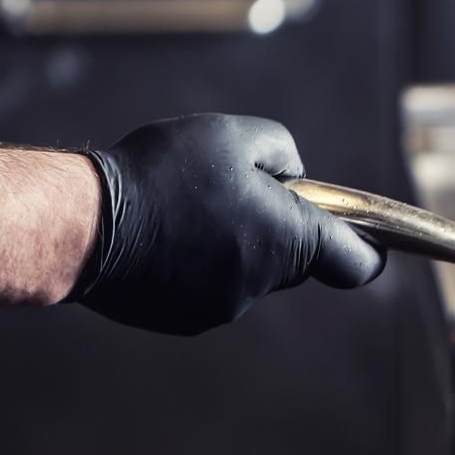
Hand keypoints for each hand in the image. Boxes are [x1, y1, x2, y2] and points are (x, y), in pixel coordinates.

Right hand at [70, 114, 383, 333]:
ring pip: (247, 271)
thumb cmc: (164, 172)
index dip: (368, 249)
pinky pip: (207, 287)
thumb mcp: (237, 135)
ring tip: (184, 207)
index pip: (356, 262)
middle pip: (294, 261)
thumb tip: (292, 180)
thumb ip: (283, 153)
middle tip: (235, 190)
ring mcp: (221, 308)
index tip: (371, 239)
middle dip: (278, 229)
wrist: (83, 225)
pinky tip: (161, 233)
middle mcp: (262, 284)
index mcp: (290, 240)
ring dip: (233, 243)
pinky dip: (197, 264)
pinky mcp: (182, 320)